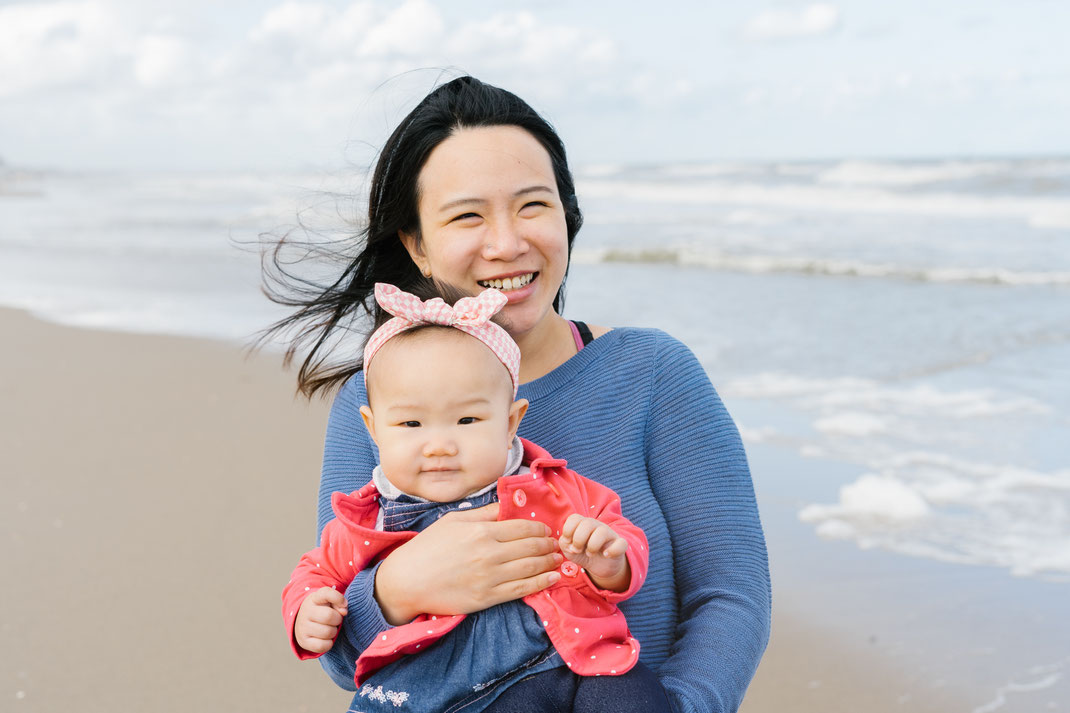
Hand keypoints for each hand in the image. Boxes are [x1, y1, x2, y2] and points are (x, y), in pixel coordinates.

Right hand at [295, 587, 346, 653]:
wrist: (303, 622)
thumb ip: (340, 603)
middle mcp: (306, 611)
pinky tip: (326, 638)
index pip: (326, 593)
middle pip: (329, 616)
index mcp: (315, 598)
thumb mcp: (330, 602)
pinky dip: (328, 643)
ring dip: (334, 632)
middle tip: (335, 620)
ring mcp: (303, 627)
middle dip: (338, 620)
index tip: (344, 604)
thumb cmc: (323, 610)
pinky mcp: (303, 641)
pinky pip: (322, 646)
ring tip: (330, 628)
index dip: (338, 598)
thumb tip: (344, 612)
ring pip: (328, 632)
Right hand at [374, 503, 562, 624]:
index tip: (546, 529)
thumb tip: (506, 505)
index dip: (540, 528)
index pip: (522, 527)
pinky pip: (521, 590)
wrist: (406, 582)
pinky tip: (551, 578)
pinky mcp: (486, 598)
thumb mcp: (453, 521)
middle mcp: (488, 553)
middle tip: (557, 544)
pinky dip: (541, 583)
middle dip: (548, 544)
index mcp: (481, 531)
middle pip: (531, 546)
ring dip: (549, 562)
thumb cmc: (428, 548)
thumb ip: (483, 513)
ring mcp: (489, 577)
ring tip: (557, 559)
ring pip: (530, 567)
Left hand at [559, 513, 630, 591]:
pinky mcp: (620, 544)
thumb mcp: (569, 550)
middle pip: (587, 523)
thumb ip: (564, 543)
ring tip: (590, 554)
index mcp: (582, 524)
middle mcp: (596, 526)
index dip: (568, 530)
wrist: (600, 566)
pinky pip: (621, 543)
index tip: (568, 543)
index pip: (574, 518)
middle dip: (578, 539)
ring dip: (592, 546)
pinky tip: (606, 555)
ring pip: (602, 531)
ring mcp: (609, 534)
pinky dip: (612, 551)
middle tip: (578, 550)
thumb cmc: (582, 553)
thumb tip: (569, 542)